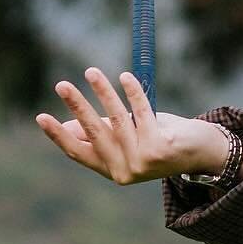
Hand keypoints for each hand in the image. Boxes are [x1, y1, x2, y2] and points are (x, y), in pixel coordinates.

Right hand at [34, 68, 230, 183]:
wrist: (202, 152)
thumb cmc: (160, 139)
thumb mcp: (128, 138)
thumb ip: (103, 134)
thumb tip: (68, 127)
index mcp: (112, 171)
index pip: (78, 152)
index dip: (59, 136)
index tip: (40, 117)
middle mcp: (124, 171)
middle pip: (95, 134)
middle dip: (76, 106)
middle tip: (61, 85)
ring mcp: (142, 162)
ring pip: (118, 120)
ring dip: (103, 92)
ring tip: (91, 72)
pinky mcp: (159, 149)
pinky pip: (142, 113)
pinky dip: (133, 93)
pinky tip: (126, 77)